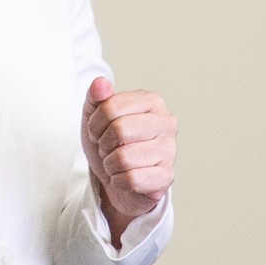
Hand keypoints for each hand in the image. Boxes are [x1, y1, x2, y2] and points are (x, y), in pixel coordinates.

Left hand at [81, 77, 176, 244]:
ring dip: (110, 165)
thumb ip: (96, 96)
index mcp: (152, 101)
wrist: (117, 177)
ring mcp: (170, 150)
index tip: (98, 131)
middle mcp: (166, 122)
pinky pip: (132, 179)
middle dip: (104, 144)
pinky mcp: (167, 176)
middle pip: (119, 130)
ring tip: (117, 162)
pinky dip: (119, 181)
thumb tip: (100, 83)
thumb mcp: (96, 116)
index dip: (95, 124)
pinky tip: (125, 177)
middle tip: (108, 148)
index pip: (110, 107)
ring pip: (123, 158)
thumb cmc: (110, 143)